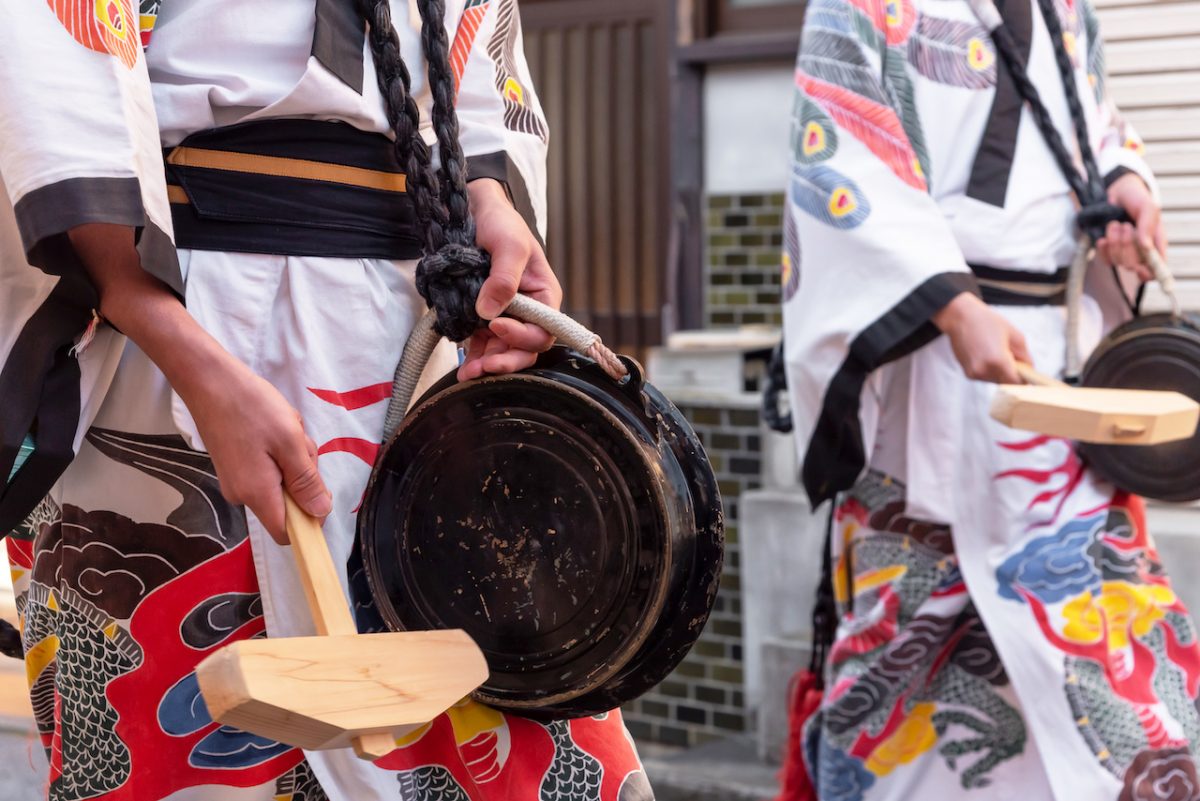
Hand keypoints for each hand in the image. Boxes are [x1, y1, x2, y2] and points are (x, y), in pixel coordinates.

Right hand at [68, 223, 330, 543]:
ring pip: (280, 481)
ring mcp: (236, 480)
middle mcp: (242, 495)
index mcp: (257, 493)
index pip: (287, 532)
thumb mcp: (289, 441)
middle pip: (287, 502)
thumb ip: (306, 481)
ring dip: (291, 457)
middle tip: (297, 441)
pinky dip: (278, 449)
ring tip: (282, 428)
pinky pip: (268, 467)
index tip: (318, 490)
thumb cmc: (251, 407)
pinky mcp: (234, 465)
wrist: (208, 380)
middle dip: (302, 475)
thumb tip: (320, 513)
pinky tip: (272, 426)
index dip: (308, 520)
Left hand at [459, 178, 561, 380]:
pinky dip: (475, 357)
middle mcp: (528, 311)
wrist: (473, 212)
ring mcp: (506, 316)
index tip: (496, 325)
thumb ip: (504, 278)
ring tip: (467, 374)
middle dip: (505, 360)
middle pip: (524, 349)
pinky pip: (484, 344)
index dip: (521, 336)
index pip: (542, 330)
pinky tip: (464, 366)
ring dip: (487, 364)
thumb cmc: (501, 223)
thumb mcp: (508, 245)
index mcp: (544, 296)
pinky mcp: (484, 318)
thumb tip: (491, 311)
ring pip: (502, 351)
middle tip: (483, 368)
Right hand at [933, 292, 1030, 383]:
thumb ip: (1025, 355)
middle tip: (1013, 359)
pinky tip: (987, 355)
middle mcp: (984, 370)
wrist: (960, 318)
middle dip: (1012, 374)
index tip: (1028, 374)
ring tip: (997, 354)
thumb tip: (1029, 369)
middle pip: (1006, 383)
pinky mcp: (968, 373)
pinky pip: (985, 377)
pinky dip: (990, 370)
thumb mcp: (1014, 334)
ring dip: (1000, 372)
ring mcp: (974, 373)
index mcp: (998, 360)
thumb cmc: (987, 322)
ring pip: (996, 380)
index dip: (1024, 379)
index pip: (1016, 382)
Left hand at [1098, 172, 1167, 281]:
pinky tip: (1103, 237)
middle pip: (1133, 266)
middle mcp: (1141, 252)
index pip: (1155, 269)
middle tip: (1126, 226)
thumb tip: (1146, 247)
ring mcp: (1124, 252)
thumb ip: (1148, 225)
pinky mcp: (1109, 251)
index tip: (1139, 268)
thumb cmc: (1137, 199)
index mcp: (1156, 244)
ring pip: (1118, 262)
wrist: (1116, 193)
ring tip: (1115, 224)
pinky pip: (1104, 260)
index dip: (1148, 273)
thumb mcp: (1148, 207)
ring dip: (1114, 241)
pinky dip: (1103, 248)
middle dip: (1127, 245)